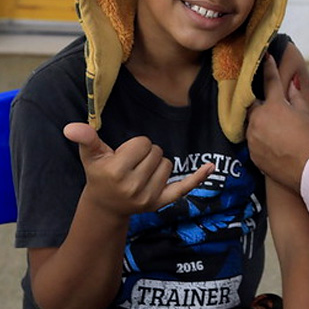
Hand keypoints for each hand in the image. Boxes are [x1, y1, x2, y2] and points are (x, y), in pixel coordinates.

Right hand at [63, 123, 213, 217]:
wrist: (105, 207)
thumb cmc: (99, 175)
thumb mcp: (91, 157)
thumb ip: (86, 140)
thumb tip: (71, 127)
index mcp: (115, 172)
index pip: (143, 143)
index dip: (135, 146)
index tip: (124, 156)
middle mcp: (132, 187)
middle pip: (157, 152)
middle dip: (146, 154)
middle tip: (131, 166)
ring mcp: (148, 197)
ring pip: (168, 164)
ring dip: (157, 164)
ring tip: (140, 174)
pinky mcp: (160, 203)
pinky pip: (184, 187)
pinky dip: (198, 177)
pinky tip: (210, 167)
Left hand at [247, 55, 308, 191]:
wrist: (307, 170)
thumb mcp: (307, 113)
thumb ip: (297, 95)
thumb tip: (292, 83)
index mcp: (274, 105)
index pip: (270, 80)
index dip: (268, 67)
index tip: (265, 57)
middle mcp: (258, 118)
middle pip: (254, 103)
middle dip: (262, 102)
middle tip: (274, 107)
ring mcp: (252, 136)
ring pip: (252, 121)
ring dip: (261, 120)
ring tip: (276, 129)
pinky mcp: (251, 151)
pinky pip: (253, 138)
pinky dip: (260, 136)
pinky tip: (274, 142)